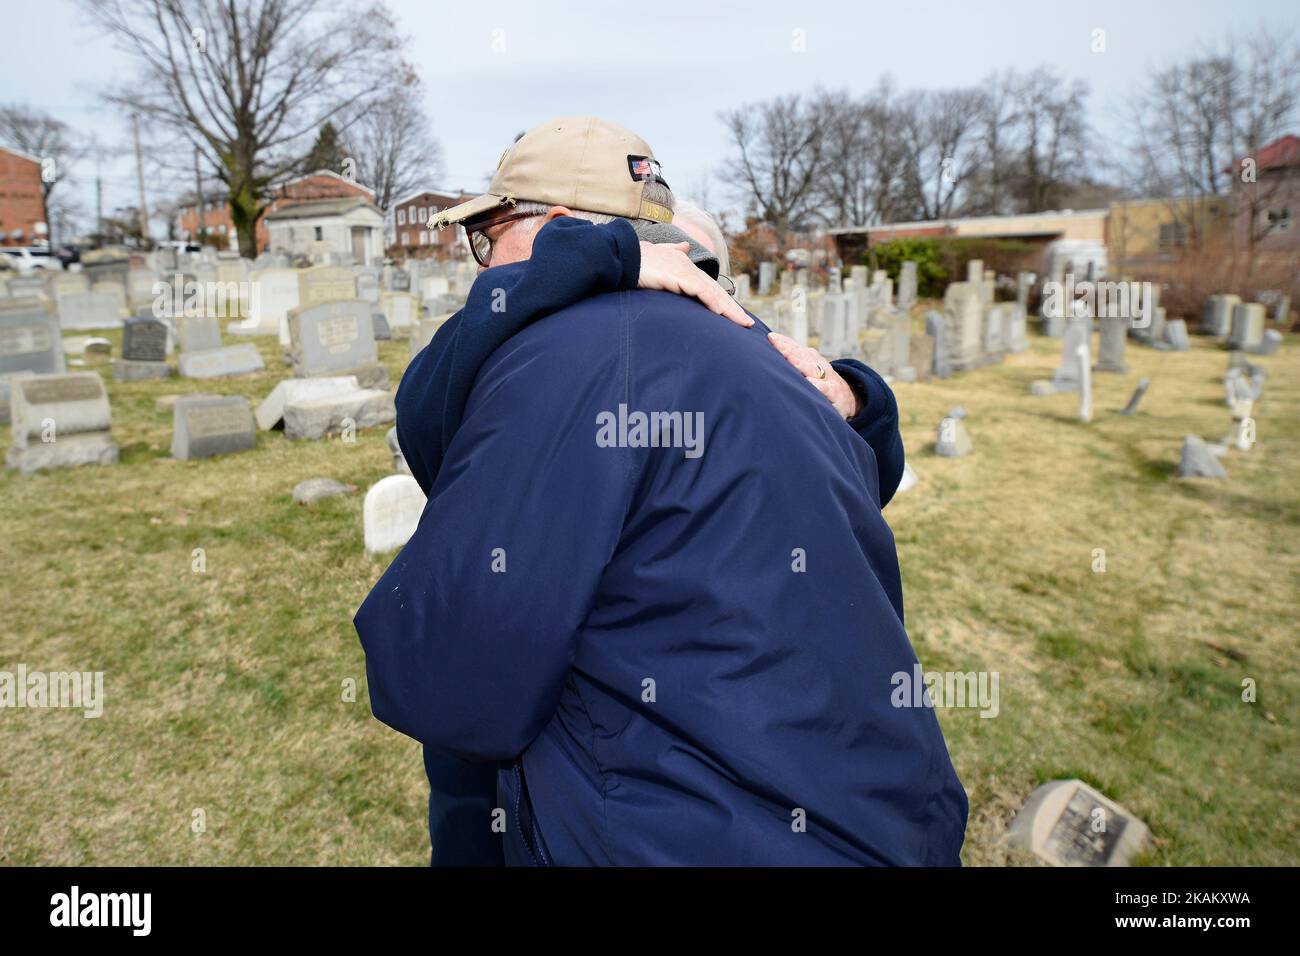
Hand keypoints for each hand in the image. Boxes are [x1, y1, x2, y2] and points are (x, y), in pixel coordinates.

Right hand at [638, 241, 752, 326]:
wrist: (623, 256)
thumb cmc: (637, 259)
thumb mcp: (659, 255)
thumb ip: (673, 250)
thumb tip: (685, 245)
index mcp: (684, 263)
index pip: (708, 285)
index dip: (722, 300)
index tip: (733, 314)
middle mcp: (688, 265)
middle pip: (716, 290)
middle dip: (732, 308)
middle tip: (746, 323)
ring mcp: (685, 270)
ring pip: (713, 293)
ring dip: (729, 310)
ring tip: (742, 323)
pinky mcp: (680, 276)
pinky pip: (701, 292)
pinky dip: (713, 303)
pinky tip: (722, 314)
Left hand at [767, 332, 860, 419]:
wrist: (848, 397)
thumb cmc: (821, 382)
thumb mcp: (808, 370)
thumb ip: (793, 362)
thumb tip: (770, 354)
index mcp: (810, 359)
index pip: (795, 347)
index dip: (784, 341)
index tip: (770, 336)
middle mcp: (818, 364)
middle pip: (801, 355)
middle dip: (787, 348)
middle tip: (774, 342)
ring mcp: (827, 377)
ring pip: (812, 368)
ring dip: (800, 363)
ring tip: (789, 359)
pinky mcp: (833, 391)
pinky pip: (825, 387)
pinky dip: (817, 384)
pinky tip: (809, 382)